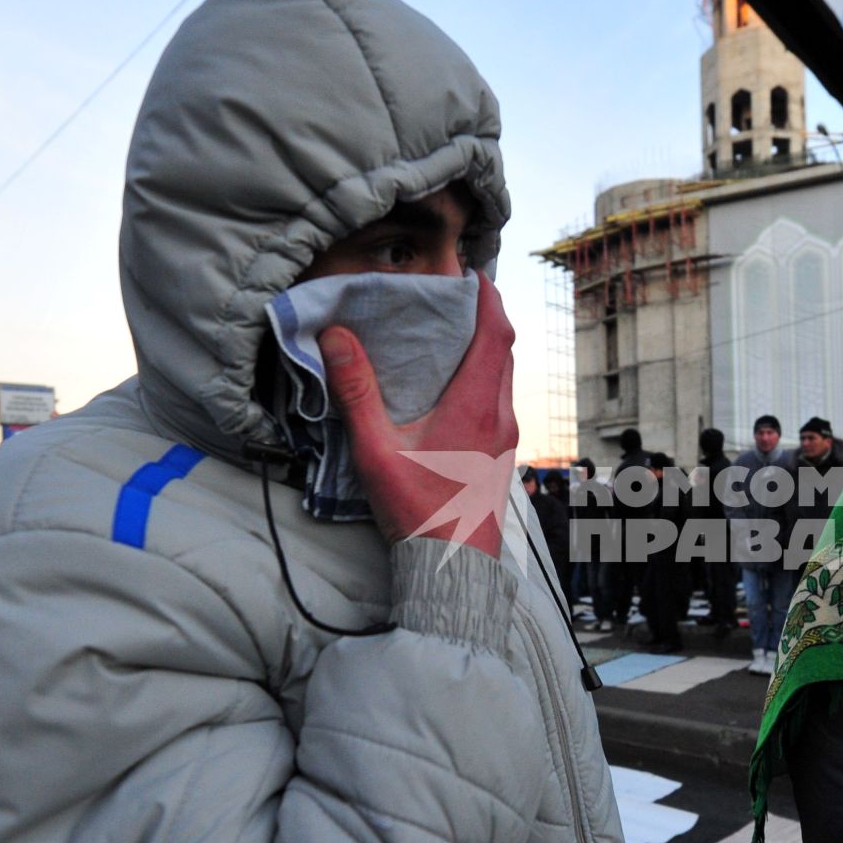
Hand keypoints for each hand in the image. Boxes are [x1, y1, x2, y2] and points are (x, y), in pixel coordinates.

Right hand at [321, 274, 517, 557]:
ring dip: (486, 349)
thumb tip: (337, 336)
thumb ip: (357, 392)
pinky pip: (499, 401)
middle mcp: (499, 415)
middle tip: (454, 297)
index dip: (487, 298)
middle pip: (504, 350)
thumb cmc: (419, 513)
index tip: (472, 273)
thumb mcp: (378, 451)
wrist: (455, 568)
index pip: (495, 333)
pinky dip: (484, 378)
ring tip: (451, 335)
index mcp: (475, 405)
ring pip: (504, 377)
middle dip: (485, 317)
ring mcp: (505, 438)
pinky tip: (454, 389)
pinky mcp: (501, 456)